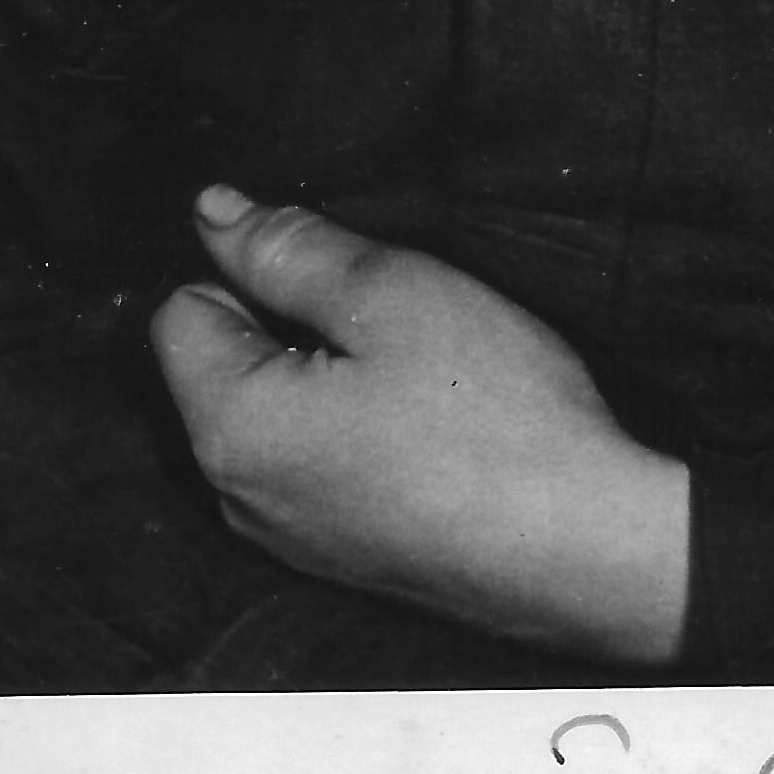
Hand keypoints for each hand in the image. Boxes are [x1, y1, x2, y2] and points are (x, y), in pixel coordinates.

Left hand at [151, 187, 690, 665]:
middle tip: (392, 325)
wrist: (592, 551)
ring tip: (421, 375)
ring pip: (278, 412)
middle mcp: (240, 498)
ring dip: (331, 375)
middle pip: (225, 364)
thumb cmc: (491, 414)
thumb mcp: (389, 294)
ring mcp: (292, 541)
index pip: (182, 309)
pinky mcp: (345, 560)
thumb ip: (287, 249)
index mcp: (230, 430)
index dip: (258, 273)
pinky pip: (317, 464)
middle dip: (292, 324)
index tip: (345, 284)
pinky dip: (359, 431)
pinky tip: (433, 429)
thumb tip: (210, 212)